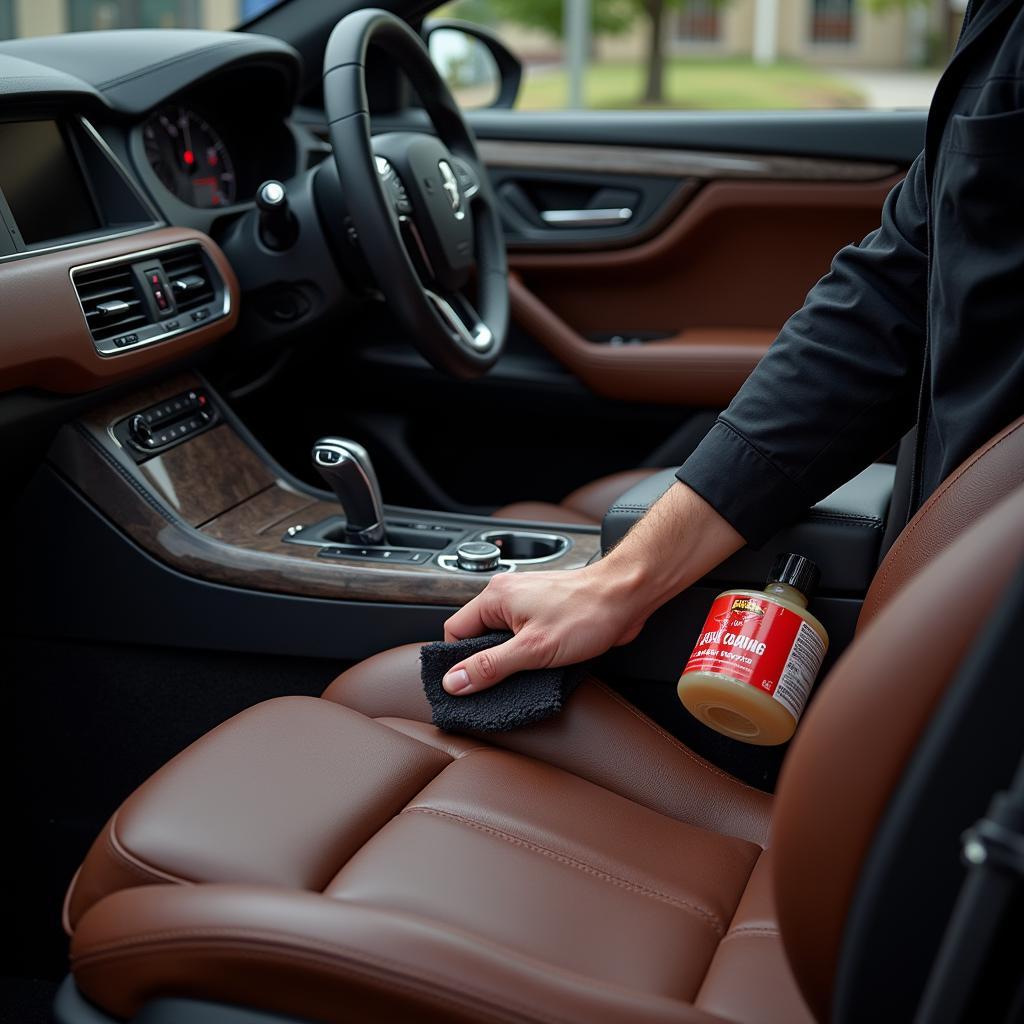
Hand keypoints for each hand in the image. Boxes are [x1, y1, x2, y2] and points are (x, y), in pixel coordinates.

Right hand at [439, 482, 744, 695]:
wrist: (627, 595)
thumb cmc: (588, 613)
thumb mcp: (533, 649)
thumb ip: (490, 667)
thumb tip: (454, 682)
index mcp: (495, 596)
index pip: (455, 631)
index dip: (457, 661)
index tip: (467, 684)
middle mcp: (507, 594)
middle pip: (477, 635)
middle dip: (487, 662)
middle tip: (499, 684)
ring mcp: (527, 601)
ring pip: (501, 637)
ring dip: (510, 658)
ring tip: (525, 674)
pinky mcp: (546, 610)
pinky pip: (523, 634)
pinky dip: (527, 651)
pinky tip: (540, 664)